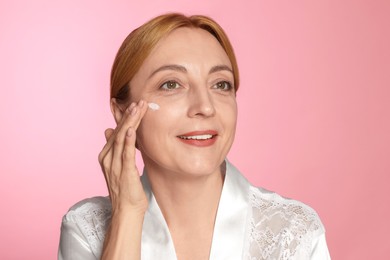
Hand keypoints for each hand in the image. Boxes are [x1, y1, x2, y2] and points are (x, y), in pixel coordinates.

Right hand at [98, 100, 147, 214]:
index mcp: (106, 156)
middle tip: (139, 101)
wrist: (126, 211)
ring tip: (138, 108)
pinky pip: (125, 154)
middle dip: (129, 115)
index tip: (135, 105)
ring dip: (130, 122)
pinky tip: (131, 129)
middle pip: (118, 132)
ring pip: (121, 138)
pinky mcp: (124, 172)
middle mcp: (107, 158)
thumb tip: (109, 131)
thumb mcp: (119, 166)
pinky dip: (128, 140)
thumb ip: (116, 149)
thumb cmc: (125, 189)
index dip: (125, 118)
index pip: (116, 132)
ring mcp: (114, 165)